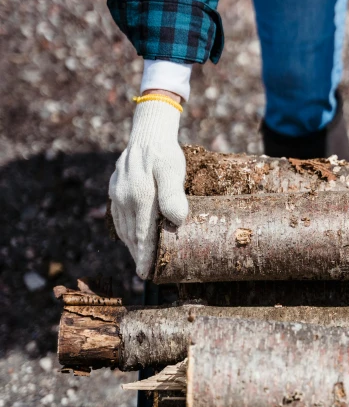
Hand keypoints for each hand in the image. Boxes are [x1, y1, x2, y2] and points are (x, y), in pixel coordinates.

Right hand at [109, 94, 188, 278]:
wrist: (147, 133)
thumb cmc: (165, 153)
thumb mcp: (173, 171)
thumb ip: (173, 195)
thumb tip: (175, 221)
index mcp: (140, 197)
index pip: (142, 235)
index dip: (144, 256)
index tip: (145, 274)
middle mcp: (125, 198)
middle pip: (131, 235)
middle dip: (137, 255)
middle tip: (144, 273)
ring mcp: (117, 194)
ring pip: (123, 227)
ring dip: (130, 245)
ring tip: (138, 259)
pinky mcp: (114, 190)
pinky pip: (117, 217)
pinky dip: (123, 230)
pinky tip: (129, 236)